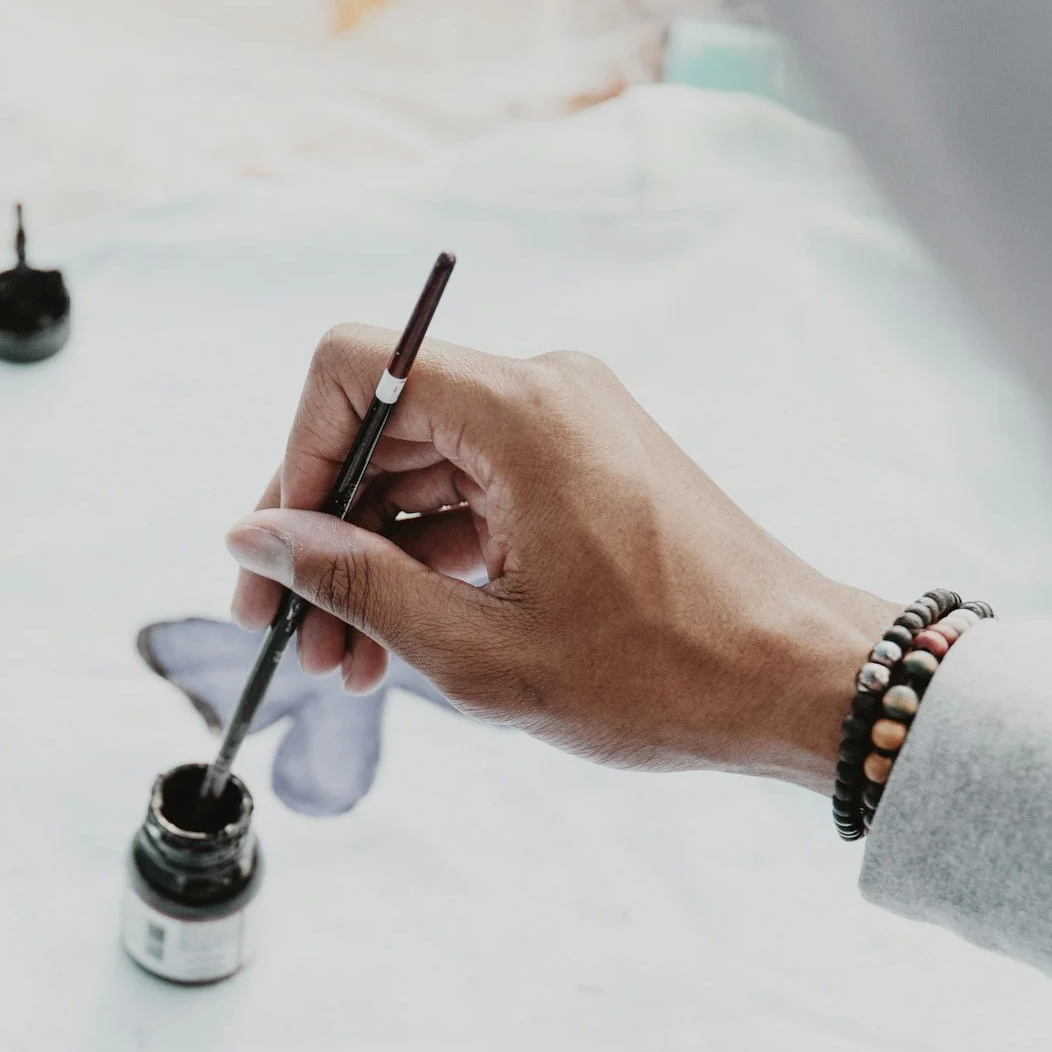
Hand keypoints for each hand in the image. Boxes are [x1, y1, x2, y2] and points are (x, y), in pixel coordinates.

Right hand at [226, 330, 894, 789]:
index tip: (279, 556)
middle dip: (324, 534)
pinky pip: (476, 493)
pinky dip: (432, 559)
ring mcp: (569, 428)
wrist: (795, 682)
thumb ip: (356, 584)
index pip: (352, 369)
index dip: (294, 458)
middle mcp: (545, 392)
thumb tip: (257, 540)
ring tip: (348, 665)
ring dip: (373, 561)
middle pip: (381, 426)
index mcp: (522, 409)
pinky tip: (405, 642)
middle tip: (291, 637)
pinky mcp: (586, 469)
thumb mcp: (481, 649)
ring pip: (423, 470)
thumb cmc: (661, 672)